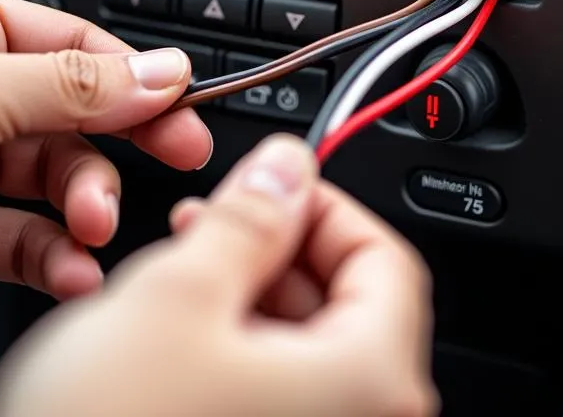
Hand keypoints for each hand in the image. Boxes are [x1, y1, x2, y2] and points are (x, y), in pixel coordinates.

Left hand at [0, 0, 211, 353]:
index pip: (77, 43)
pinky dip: (56, 253)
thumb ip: (68, 87)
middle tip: (178, 156)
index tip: (185, 105)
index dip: (136, 75)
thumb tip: (157, 69)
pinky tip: (71, 267)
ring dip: (87, 202)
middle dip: (124, 140)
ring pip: (59, 175)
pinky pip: (26, 235)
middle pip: (78, 110)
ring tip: (92, 227)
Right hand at [0, 134, 438, 416]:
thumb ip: (247, 218)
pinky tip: (176, 338)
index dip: (322, 204)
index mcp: (368, 383)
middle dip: (275, 246)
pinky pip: (277, 393)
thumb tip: (287, 168)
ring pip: (305, 348)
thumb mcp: (177, 296)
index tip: (269, 182)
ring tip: (179, 276)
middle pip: (348, 303)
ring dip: (247, 294)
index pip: (386, 258)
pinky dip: (235, 350)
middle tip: (209, 221)